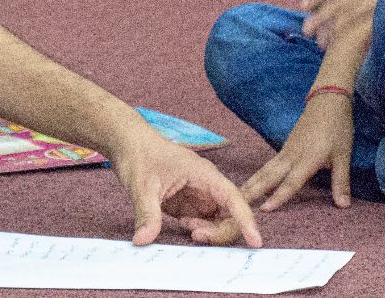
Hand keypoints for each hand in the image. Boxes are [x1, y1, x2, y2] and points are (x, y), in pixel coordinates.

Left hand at [109, 124, 261, 247]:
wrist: (128, 143)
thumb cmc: (140, 155)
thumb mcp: (142, 186)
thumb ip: (147, 214)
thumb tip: (143, 240)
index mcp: (204, 174)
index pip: (233, 199)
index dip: (246, 221)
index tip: (255, 241)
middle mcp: (207, 185)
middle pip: (229, 215)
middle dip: (220, 231)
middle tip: (195, 234)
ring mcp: (199, 195)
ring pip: (218, 221)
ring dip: (209, 231)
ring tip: (187, 226)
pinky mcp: (189, 203)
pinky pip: (204, 222)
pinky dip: (197, 228)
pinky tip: (181, 222)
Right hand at [241, 94, 355, 210]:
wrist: (327, 101)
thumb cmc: (337, 128)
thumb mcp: (343, 156)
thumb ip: (341, 181)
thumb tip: (343, 206)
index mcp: (307, 159)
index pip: (290, 182)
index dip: (278, 197)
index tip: (264, 209)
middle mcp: (293, 156)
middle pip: (270, 175)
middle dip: (254, 189)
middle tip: (238, 201)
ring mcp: (287, 150)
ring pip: (266, 168)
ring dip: (253, 181)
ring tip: (240, 192)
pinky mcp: (286, 146)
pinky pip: (270, 163)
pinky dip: (260, 173)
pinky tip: (256, 179)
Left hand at [301, 0, 384, 48]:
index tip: (303, 5)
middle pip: (338, 4)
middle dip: (320, 18)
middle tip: (306, 30)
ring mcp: (376, 0)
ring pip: (349, 17)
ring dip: (334, 31)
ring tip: (321, 44)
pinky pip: (366, 26)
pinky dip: (354, 36)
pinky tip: (344, 46)